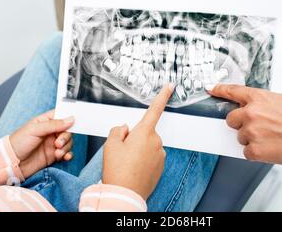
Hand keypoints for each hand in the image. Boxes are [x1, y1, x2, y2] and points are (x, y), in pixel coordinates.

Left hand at [9, 110, 73, 177]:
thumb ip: (54, 124)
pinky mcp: (54, 155)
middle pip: (67, 131)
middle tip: (58, 143)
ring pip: (68, 142)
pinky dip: (68, 154)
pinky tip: (65, 157)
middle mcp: (51, 132)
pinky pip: (66, 153)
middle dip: (66, 137)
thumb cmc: (18, 143)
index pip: (61, 116)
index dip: (69, 118)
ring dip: (66, 148)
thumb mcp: (35, 130)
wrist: (11, 163)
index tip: (73, 123)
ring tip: (57, 153)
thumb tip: (71, 119)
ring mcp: (53, 144)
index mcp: (45, 121)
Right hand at [102, 84, 173, 199]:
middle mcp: (156, 141)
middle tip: (123, 152)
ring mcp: (160, 155)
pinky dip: (143, 161)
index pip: (154, 110)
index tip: (170, 86)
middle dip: (135, 138)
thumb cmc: (117, 170)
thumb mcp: (110, 145)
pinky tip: (134, 169)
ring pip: (148, 146)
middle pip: (145, 132)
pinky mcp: (161, 166)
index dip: (162, 96)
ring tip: (127, 163)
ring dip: (139, 150)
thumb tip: (125, 129)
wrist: (125, 194)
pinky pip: (151, 157)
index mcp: (144, 133)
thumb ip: (118, 131)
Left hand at [208, 84, 281, 208]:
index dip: (220, 90)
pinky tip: (273, 148)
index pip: (233, 91)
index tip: (210, 89)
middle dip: (241, 124)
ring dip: (252, 139)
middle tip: (259, 128)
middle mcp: (251, 113)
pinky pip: (247, 153)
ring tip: (274, 138)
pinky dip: (257, 153)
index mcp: (259, 97)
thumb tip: (258, 113)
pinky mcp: (255, 150)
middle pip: (231, 119)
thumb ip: (266, 105)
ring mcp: (251, 132)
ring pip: (240, 137)